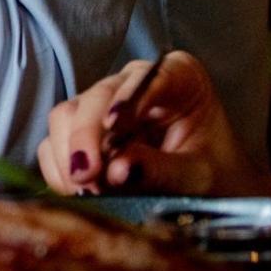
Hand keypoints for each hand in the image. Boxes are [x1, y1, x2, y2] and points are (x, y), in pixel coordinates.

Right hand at [36, 52, 261, 196]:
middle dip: (86, 138)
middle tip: (88, 178)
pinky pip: (54, 145)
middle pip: (93, 98)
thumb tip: (116, 171)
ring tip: (87, 192)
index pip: (146, 79)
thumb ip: (161, 171)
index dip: (126, 100)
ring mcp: (103, 106)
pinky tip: (78, 193)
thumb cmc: (217, 176)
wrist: (216, 192)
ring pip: (65, 117)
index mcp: (178, 76)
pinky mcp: (82, 134)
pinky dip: (60, 171)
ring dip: (69, 157)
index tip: (114, 126)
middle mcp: (133, 83)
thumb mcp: (198, 176)